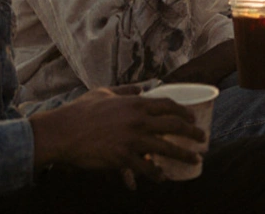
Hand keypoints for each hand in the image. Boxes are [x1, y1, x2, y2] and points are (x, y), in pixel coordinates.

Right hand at [30, 86, 205, 180]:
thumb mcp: (104, 93)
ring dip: (184, 155)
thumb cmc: (80, 111)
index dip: (184, 112)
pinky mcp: (123, 157)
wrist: (62, 132)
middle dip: (193, 133)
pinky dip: (157, 174)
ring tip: (195, 159)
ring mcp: (133, 139)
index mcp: (136, 103)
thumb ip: (125, 90)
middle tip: (203, 139)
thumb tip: (141, 87)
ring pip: (167, 148)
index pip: (169, 105)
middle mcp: (139, 120)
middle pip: (175, 126)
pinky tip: (163, 177)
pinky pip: (146, 167)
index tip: (192, 118)